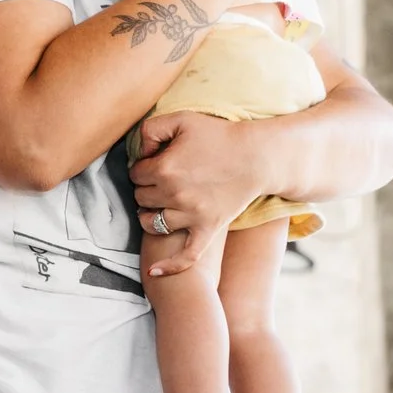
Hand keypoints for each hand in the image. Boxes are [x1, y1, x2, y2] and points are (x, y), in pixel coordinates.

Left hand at [130, 111, 270, 275]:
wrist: (257, 157)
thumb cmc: (219, 135)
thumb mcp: (182, 119)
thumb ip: (151, 129)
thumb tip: (138, 152)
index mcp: (164, 168)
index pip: (135, 174)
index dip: (142, 166)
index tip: (155, 162)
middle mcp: (174, 194)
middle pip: (141, 197)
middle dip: (146, 188)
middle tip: (161, 179)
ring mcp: (191, 215)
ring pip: (152, 223)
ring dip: (149, 215)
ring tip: (157, 205)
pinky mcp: (207, 229)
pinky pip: (186, 256)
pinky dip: (169, 266)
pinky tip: (153, 272)